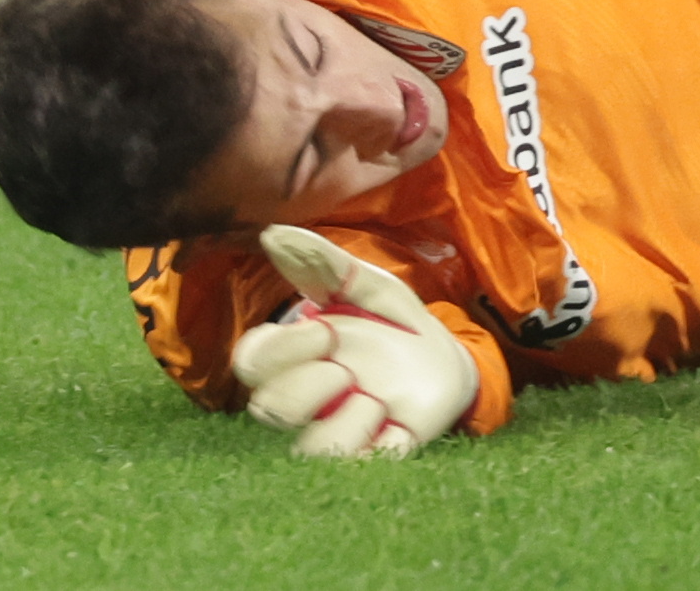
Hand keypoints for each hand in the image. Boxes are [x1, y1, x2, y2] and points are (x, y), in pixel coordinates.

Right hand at [229, 228, 480, 459]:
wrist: (450, 361)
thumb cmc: (395, 324)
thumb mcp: (369, 287)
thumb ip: (324, 263)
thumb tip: (272, 233)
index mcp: (298, 355)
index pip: (250, 362)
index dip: (280, 350)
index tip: (326, 329)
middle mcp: (308, 397)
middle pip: (267, 408)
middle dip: (305, 386)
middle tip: (346, 367)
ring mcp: (337, 428)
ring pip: (304, 449)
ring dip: (338, 420)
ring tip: (372, 397)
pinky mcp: (371, 454)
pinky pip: (351, 466)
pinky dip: (369, 443)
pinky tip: (389, 419)